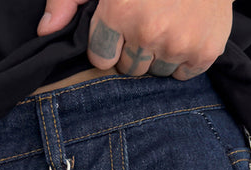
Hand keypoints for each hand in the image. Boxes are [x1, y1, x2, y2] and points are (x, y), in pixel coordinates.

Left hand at [37, 0, 233, 79]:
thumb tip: (45, 31)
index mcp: (120, 13)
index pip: (101, 58)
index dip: (107, 44)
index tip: (119, 27)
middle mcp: (150, 34)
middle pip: (130, 69)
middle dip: (133, 50)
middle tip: (146, 22)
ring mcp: (180, 45)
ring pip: (157, 73)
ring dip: (158, 56)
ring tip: (167, 25)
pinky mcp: (205, 52)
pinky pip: (183, 74)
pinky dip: (183, 60)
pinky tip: (184, 34)